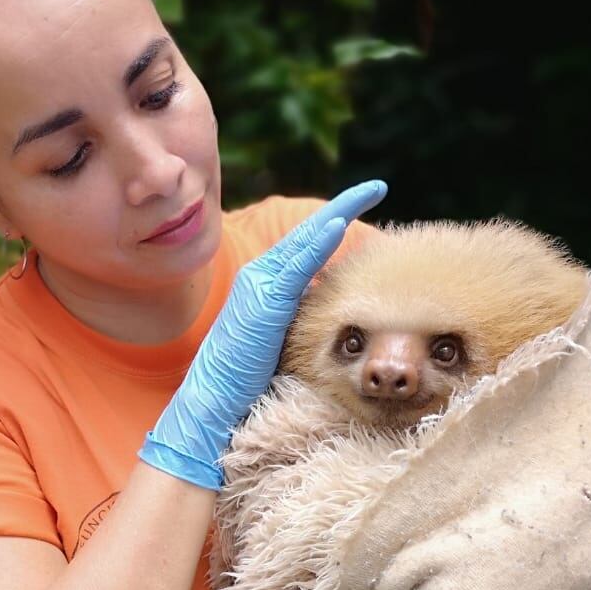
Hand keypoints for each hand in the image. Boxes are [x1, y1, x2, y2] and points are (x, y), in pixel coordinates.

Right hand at [140, 180, 387, 488]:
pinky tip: (340, 226)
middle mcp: (260, 276)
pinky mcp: (265, 302)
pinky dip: (319, 245)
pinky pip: (298, 268)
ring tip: (368, 193)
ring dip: (338, 214)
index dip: (335, 221)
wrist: (212, 402)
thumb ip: (297, 317)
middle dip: (344, 206)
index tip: (365, 207)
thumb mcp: (278, 340)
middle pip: (308, 232)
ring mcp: (261, 286)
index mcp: (264, 283)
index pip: (305, 244)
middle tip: (378, 187)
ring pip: (305, 241)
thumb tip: (329, 310)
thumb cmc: (244, 381)